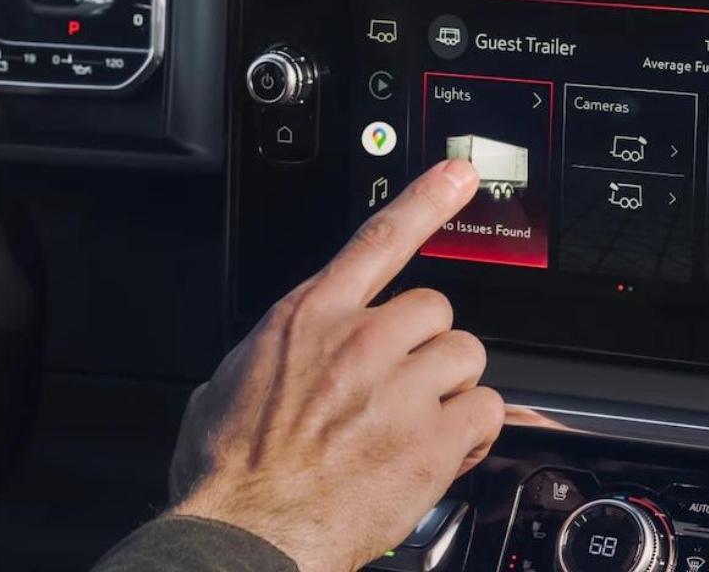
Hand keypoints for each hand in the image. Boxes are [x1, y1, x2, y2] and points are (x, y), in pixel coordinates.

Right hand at [169, 159, 503, 571]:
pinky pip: (485, 412)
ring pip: (465, 356)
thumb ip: (264, 358)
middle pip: (436, 308)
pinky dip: (469, 435)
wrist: (244, 536)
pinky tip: (436, 453)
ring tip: (413, 424)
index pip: (380, 239)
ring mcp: (398, 387)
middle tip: (399, 387)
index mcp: (309, 319)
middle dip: (424, 346)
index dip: (427, 200)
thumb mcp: (223, 389)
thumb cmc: (228, 475)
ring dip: (449, 389)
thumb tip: (265, 365)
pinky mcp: (430, 439)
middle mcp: (359, 341)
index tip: (460, 174)